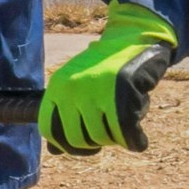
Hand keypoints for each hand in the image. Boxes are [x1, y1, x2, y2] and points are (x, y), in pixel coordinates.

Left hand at [41, 3, 178, 155]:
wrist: (135, 38)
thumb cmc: (105, 66)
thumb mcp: (77, 85)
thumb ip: (64, 114)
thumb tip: (54, 151)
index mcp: (58, 86)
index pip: (49, 130)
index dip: (66, 145)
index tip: (84, 144)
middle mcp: (73, 88)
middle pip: (77, 139)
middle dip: (95, 144)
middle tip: (108, 135)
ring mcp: (97, 90)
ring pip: (102, 138)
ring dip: (116, 139)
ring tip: (124, 126)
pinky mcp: (124, 93)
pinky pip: (126, 133)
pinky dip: (135, 142)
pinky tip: (139, 141)